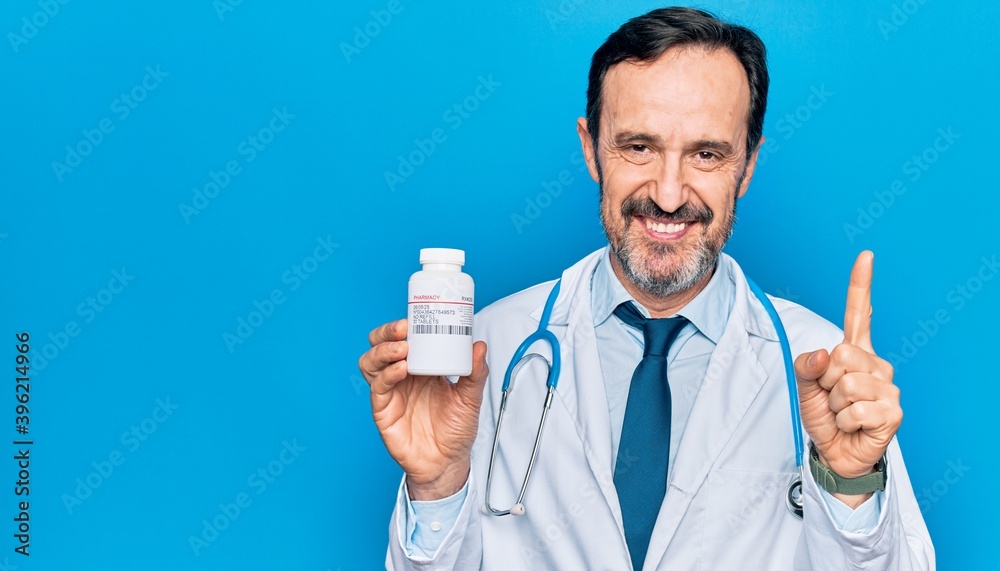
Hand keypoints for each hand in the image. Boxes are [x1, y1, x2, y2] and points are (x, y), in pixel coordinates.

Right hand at [358, 319, 488, 499]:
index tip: (414, 317)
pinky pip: (378, 388)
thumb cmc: (456, 429)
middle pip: (380, 345)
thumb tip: (479, 345)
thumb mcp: (471, 397)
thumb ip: (475, 373)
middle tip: (403, 329)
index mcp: (420, 367)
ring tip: (401, 348)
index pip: (403, 338)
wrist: (448, 462)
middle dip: (386, 333)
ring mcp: (390, 392)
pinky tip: (401, 370)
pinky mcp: (383, 411)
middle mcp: (401, 376)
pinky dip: (387, 375)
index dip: (403, 325)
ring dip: (382, 351)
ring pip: (371, 363)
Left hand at [794, 251, 900, 505]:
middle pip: (842, 355)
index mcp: (855, 352)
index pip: (859, 314)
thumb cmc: (824, 415)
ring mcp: (887, 387)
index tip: (865, 256)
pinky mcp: (892, 412)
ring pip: (847, 385)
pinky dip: (844, 421)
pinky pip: (856, 409)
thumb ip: (807, 366)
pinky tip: (852, 425)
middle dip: (825, 380)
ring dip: (834, 405)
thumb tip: (824, 354)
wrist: (835, 452)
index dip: (861, 285)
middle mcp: (875, 364)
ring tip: (841, 413)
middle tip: (830, 397)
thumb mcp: (805, 386)